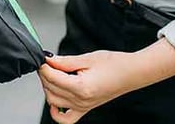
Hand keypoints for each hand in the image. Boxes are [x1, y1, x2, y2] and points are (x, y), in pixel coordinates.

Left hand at [38, 39, 174, 123]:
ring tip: (54, 74)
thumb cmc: (115, 64)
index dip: (44, 66)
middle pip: (50, 89)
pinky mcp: (85, 109)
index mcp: (81, 87)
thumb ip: (65, 61)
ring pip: (53, 102)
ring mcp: (83, 107)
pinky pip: (65, 118)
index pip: (52, 78)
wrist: (131, 73)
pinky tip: (56, 98)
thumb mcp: (87, 58)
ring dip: (48, 88)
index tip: (42, 57)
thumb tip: (48, 60)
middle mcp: (81, 101)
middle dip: (45, 74)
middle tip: (48, 62)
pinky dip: (56, 111)